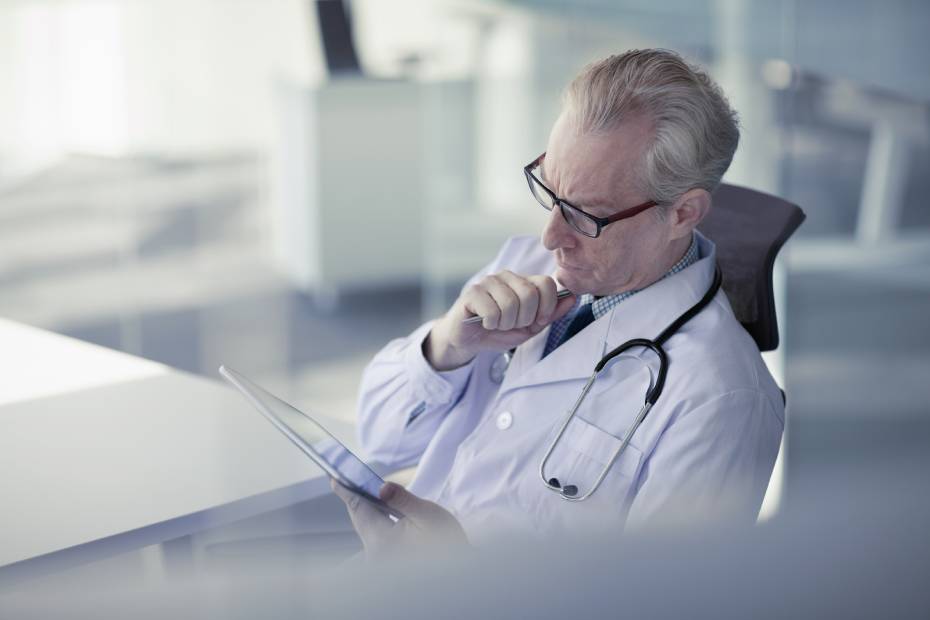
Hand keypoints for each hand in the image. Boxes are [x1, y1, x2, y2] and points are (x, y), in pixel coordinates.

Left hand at [332, 480, 468, 557]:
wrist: (459, 566)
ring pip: (365, 526)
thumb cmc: (447, 542)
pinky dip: (372, 519)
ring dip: (364, 508)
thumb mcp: (428, 515)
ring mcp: (380, 558)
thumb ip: (403, 499)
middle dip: (354, 498)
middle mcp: (376, 553)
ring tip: (359, 488)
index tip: (335, 476)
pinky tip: (376, 508)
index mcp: (383, 542)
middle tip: (345, 477)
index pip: (359, 509)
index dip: (346, 491)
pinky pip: (373, 534)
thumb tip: (381, 487)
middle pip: (360, 518)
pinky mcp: (386, 559)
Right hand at [425, 271, 575, 369]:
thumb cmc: (499, 331)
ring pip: (511, 303)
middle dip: (524, 318)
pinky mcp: (473, 292)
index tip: (536, 321)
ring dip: (506, 323)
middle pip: (530, 294)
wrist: (469, 340)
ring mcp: (489, 282)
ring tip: (498, 323)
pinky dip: (492, 324)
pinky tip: (485, 322)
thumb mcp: (530, 327)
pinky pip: (492, 310)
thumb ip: (550, 314)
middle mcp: (507, 276)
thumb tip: (573, 298)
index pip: (547, 283)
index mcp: (523, 282)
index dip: (546, 307)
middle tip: (512, 324)